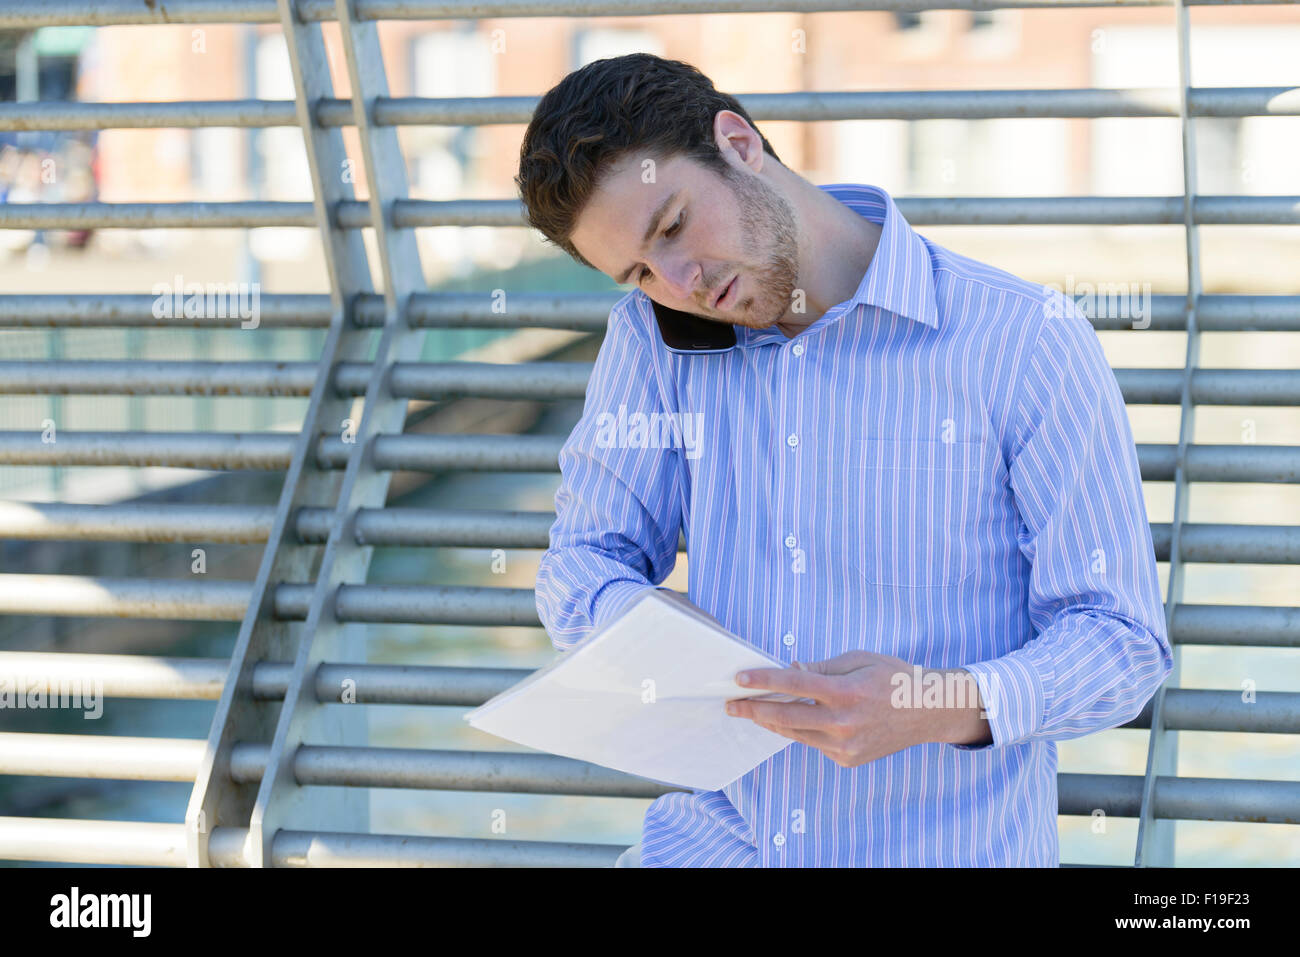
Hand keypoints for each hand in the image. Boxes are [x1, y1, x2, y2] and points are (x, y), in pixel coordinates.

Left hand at [725, 650, 990, 766]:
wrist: (927, 712)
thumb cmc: (892, 678)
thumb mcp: (858, 660)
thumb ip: (821, 668)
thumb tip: (790, 671)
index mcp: (846, 692)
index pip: (794, 685)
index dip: (763, 681)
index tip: (739, 679)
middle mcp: (843, 723)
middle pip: (785, 717)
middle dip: (753, 709)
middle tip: (732, 704)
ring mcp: (845, 745)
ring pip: (795, 733)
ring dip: (772, 721)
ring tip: (754, 710)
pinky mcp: (847, 759)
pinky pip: (814, 743)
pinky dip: (802, 730)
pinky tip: (799, 718)